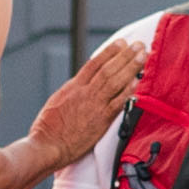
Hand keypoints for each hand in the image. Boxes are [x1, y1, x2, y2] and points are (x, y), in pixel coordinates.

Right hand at [27, 38, 142, 167]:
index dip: (109, 52)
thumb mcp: (57, 102)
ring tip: (142, 56)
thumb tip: (82, 86)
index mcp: (73, 87)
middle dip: (124, 55)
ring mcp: (93, 105)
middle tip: (138, 45)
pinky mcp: (100, 120)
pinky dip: (128, 90)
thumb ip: (72, 93)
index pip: (94, 64)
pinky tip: (137, 81)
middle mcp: (84, 92)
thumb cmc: (48, 128)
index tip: (121, 43)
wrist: (47, 145)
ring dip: (130, 67)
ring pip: (115, 81)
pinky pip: (118, 102)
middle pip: (108, 68)